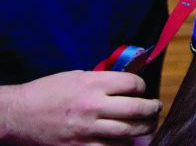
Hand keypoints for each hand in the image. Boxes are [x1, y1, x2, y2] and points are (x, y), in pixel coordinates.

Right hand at [0, 70, 160, 144]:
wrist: (19, 114)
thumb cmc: (47, 91)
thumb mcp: (77, 77)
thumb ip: (102, 80)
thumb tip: (126, 84)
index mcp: (93, 83)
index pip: (133, 83)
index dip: (142, 86)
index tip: (142, 90)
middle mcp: (93, 105)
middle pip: (137, 108)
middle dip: (152, 109)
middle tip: (156, 108)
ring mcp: (87, 129)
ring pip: (128, 131)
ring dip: (144, 128)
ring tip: (149, 125)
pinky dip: (123, 145)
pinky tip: (127, 141)